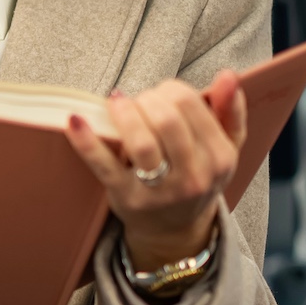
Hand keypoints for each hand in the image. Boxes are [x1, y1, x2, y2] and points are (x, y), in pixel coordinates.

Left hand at [63, 71, 246, 271]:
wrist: (174, 229)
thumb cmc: (195, 177)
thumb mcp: (224, 148)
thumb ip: (230, 111)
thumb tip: (228, 75)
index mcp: (219, 158)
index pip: (189, 103)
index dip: (168, 90)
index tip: (158, 96)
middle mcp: (193, 177)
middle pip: (166, 119)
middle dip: (146, 100)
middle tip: (138, 103)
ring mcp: (159, 190)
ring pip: (141, 141)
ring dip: (124, 114)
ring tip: (118, 106)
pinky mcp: (125, 196)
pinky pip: (104, 165)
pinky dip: (87, 141)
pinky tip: (76, 120)